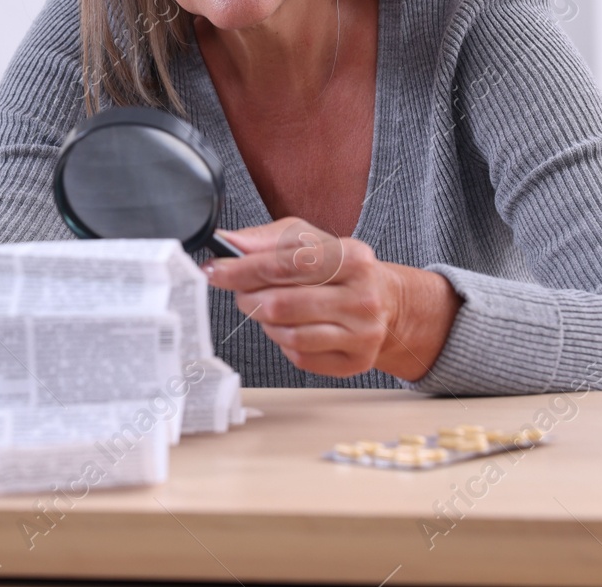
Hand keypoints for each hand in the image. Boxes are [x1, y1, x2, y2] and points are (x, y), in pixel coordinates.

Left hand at [202, 218, 461, 380]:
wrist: (387, 303)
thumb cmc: (339, 268)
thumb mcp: (309, 240)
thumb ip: (266, 240)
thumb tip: (227, 242)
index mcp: (352, 257)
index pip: (285, 264)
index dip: (243, 269)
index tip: (215, 270)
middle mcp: (362, 297)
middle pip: (283, 303)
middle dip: (249, 297)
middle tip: (240, 292)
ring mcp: (362, 333)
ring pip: (288, 334)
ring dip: (264, 321)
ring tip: (266, 308)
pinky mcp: (355, 362)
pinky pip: (300, 356)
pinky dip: (283, 341)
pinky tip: (289, 327)